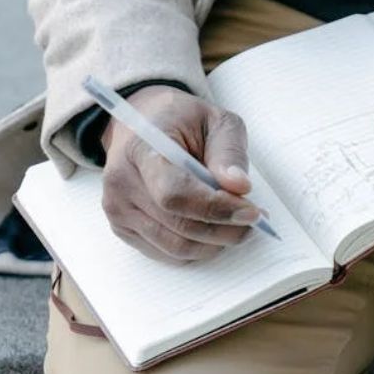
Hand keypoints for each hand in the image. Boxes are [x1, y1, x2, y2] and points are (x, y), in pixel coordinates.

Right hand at [99, 85, 260, 262]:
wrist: (143, 123)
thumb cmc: (180, 120)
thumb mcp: (215, 120)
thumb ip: (228, 151)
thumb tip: (239, 187)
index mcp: (141, 148)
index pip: (175, 193)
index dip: (216, 208)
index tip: (252, 211)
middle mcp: (121, 182)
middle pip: (179, 225)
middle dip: (225, 228)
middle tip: (256, 219)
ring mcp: (117, 209)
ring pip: (176, 246)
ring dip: (216, 242)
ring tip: (239, 225)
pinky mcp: (123, 228)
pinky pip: (167, 253)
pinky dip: (198, 248)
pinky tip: (214, 229)